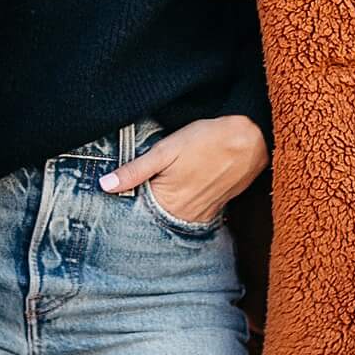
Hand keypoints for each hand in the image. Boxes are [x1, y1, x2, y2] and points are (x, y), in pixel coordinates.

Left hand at [97, 114, 269, 223]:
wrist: (250, 138)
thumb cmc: (206, 139)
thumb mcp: (164, 150)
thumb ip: (134, 170)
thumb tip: (104, 186)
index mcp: (169, 203)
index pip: (141, 213)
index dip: (132, 201)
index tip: (125, 192)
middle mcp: (187, 216)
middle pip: (160, 217)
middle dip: (152, 204)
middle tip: (154, 182)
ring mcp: (205, 214)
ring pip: (179, 215)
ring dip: (172, 205)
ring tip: (173, 183)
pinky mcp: (219, 207)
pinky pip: (197, 211)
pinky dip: (190, 202)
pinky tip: (190, 185)